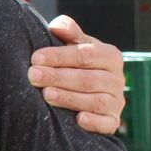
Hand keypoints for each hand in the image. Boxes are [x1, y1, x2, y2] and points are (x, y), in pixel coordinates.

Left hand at [29, 15, 123, 134]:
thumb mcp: (75, 45)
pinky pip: (107, 124)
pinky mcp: (113, 121)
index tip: (35, 58)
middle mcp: (117, 79)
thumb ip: (69, 32)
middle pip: (88, 78)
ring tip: (46, 95)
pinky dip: (94, 122)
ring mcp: (117, 101)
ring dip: (70, 98)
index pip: (85, 54)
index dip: (59, 56)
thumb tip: (57, 26)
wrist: (88, 90)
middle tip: (33, 76)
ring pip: (95, 101)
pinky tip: (79, 120)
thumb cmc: (77, 63)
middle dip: (58, 77)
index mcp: (110, 56)